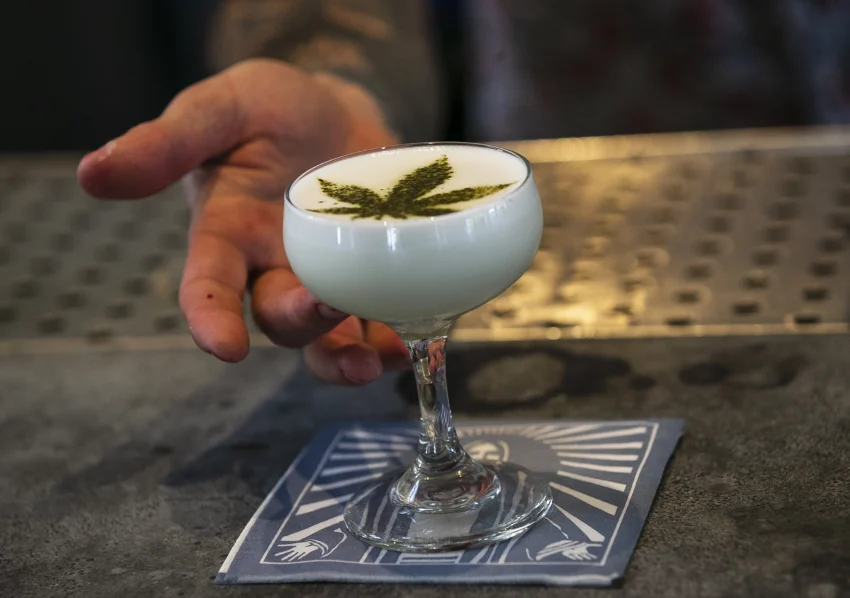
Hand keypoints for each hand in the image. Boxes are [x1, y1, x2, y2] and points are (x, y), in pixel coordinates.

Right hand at [78, 59, 408, 383]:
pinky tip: (414, 339)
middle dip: (300, 323)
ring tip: (377, 360)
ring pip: (327, 338)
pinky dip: (394, 337)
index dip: (210, 320)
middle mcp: (270, 270)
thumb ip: (167, 142)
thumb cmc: (270, 109)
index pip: (207, 288)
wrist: (335, 110)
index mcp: (226, 236)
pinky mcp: (366, 278)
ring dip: (348, 356)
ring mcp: (322, 279)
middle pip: (278, 318)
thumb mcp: (221, 110)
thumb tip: (93, 173)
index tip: (224, 346)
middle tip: (327, 309)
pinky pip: (375, 323)